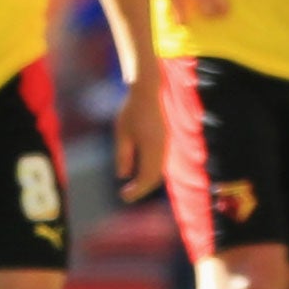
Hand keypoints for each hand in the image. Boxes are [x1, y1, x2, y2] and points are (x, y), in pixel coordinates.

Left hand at [112, 78, 165, 201]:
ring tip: (132, 186)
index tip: (123, 196)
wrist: (148, 92)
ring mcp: (165, 144)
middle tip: (126, 194)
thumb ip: (124, 156)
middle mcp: (162, 149)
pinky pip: (160, 162)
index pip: (146, 178)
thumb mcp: (123, 134)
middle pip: (154, 177)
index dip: (136, 191)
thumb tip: (124, 176)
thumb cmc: (132, 111)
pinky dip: (151, 171)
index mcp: (152, 148)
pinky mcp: (164, 140)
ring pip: (159, 170)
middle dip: (141, 188)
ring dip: (146, 180)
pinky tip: (140, 172)